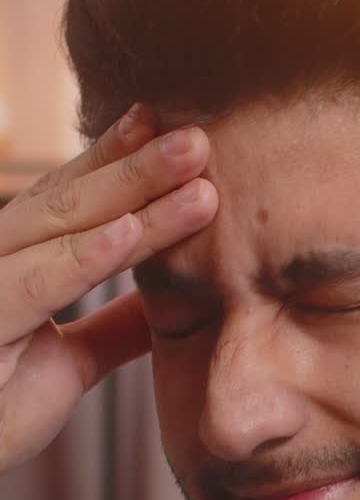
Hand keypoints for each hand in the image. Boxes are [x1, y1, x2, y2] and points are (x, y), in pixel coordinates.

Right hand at [0, 105, 217, 472]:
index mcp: (9, 262)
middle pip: (68, 200)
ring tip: (194, 174)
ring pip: (61, 229)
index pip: (67, 200)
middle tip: (201, 137)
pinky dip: (86, 256)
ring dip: (131, 195)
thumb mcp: (67, 365)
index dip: (119, 163)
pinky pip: (38, 284)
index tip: (177, 135)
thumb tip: (167, 299)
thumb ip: (113, 329)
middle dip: (137, 165)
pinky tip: (132, 232)